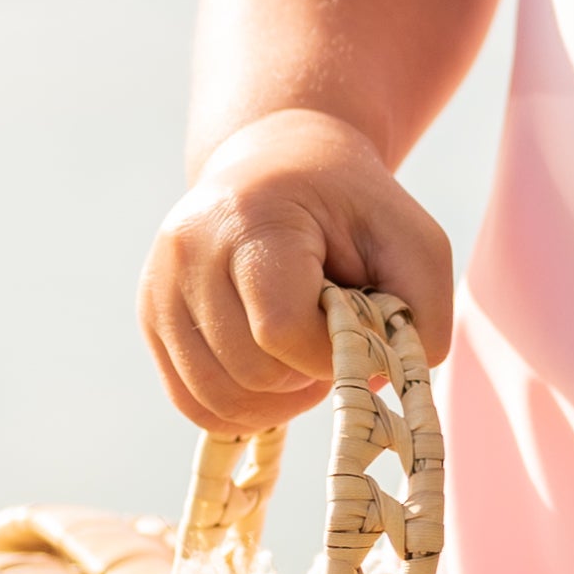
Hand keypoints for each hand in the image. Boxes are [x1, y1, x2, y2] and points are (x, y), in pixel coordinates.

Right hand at [139, 109, 454, 432]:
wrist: (280, 166)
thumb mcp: (415, 244)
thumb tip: (369, 386)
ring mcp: (160, 286)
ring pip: (218, 399)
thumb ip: (421, 318)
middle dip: (306, 372)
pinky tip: (274, 373)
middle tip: (329, 332)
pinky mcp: (152, 317)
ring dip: (276, 398)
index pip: (281, 330)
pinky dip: (242, 408)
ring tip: (302, 352)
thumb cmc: (354, 210)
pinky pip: (194, 403)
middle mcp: (189, 250)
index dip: (331, 351)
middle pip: (251, 372)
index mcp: (251, 218)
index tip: (356, 321)